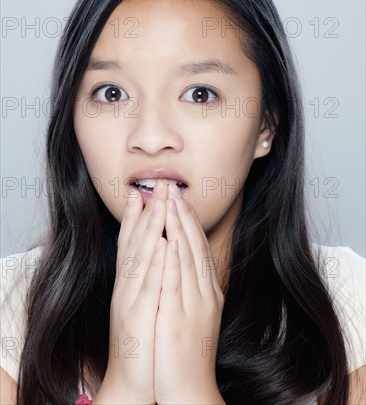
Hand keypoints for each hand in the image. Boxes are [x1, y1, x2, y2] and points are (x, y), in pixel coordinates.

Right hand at [96, 186, 166, 404]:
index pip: (132, 243)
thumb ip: (149, 279)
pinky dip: (155, 263)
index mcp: (130, 284)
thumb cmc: (143, 341)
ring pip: (141, 257)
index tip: (142, 191)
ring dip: (151, 227)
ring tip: (160, 202)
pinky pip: (149, 286)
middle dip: (147, 211)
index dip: (137, 216)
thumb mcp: (145, 304)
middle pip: (136, 243)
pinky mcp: (139, 318)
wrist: (134, 381)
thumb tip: (159, 253)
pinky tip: (162, 243)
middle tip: (156, 184)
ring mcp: (131, 301)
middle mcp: (127, 287)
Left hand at [154, 183, 224, 404]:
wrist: (191, 389)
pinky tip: (171, 242)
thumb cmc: (188, 351)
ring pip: (188, 259)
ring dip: (179, 228)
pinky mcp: (181, 319)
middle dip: (183, 214)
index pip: (197, 247)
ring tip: (172, 202)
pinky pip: (178, 286)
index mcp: (206, 290)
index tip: (178, 197)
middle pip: (194, 245)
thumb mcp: (195, 312)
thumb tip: (184, 261)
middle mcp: (204, 292)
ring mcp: (195, 305)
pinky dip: (176, 262)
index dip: (187, 219)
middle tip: (173, 187)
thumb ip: (193, 286)